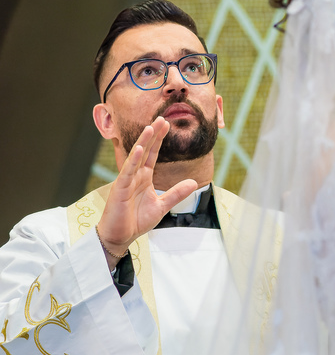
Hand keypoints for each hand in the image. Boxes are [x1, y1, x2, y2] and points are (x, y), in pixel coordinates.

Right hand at [95, 117, 198, 263]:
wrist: (120, 236)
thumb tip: (194, 182)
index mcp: (144, 178)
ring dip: (143, 142)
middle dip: (153, 135)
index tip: (167, 124)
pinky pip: (126, 172)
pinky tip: (138, 149)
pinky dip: (132, 161)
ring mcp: (126, 181)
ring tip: (151, 128)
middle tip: (162, 118)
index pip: (153, 154)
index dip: (159, 140)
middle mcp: (135, 176)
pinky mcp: (119, 190)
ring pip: (135, 157)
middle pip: (145, 150)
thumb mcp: (162, 206)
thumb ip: (177, 194)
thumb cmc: (136, 221)